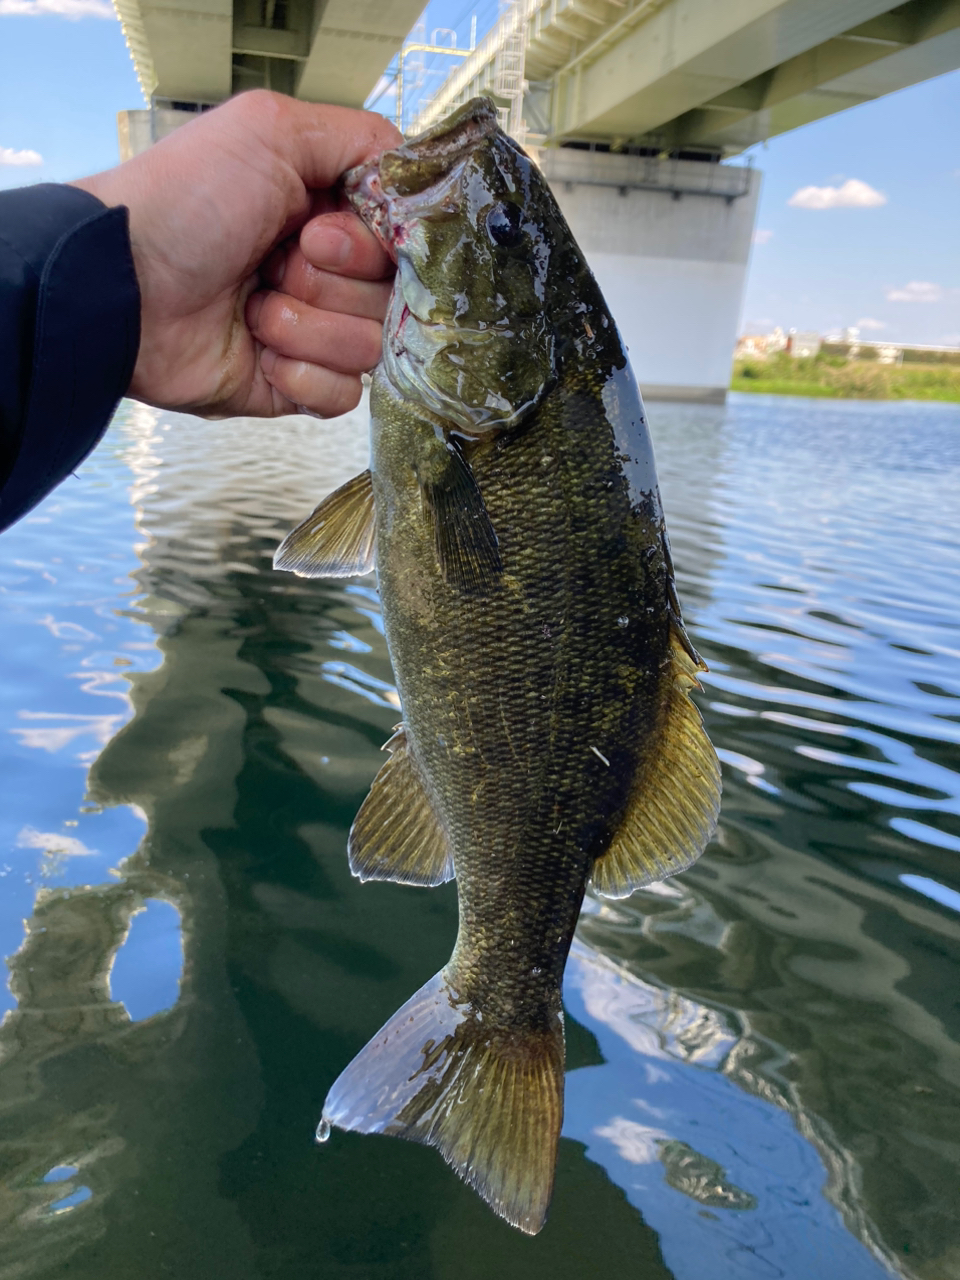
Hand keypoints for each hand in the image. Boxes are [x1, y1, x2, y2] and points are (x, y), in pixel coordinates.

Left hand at [72, 91, 399, 418]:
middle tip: (275, 266)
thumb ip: (360, 140)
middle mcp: (325, 272)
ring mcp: (311, 331)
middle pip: (392, 297)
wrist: (123, 288)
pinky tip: (259, 353)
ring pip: (370, 348)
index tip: (317, 231)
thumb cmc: (185, 202)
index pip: (401, 240)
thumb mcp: (270, 130)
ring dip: (309, 327)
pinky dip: (302, 374)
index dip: (369, 243)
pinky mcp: (293, 385)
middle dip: (332, 283)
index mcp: (328, 213)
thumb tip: (415, 177)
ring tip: (254, 309)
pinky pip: (343, 395)